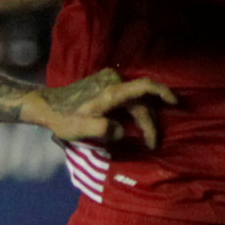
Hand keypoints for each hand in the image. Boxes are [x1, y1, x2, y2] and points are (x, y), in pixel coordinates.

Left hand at [23, 67, 178, 148]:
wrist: (47, 105)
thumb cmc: (64, 118)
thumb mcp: (82, 129)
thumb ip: (104, 130)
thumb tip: (123, 132)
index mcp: (111, 91)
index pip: (144, 87)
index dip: (163, 93)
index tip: (177, 103)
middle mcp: (114, 81)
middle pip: (141, 100)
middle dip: (150, 122)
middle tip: (152, 144)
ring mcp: (109, 80)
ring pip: (135, 99)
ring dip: (143, 116)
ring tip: (146, 136)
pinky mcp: (105, 83)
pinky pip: (128, 96)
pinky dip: (135, 109)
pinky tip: (135, 122)